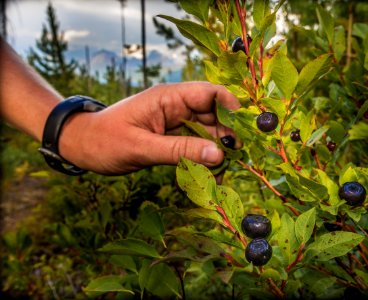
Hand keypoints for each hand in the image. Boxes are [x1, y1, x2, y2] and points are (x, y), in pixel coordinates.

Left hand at [58, 82, 239, 174]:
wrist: (81, 146)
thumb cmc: (104, 141)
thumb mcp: (141, 147)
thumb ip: (180, 150)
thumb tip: (219, 154)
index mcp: (168, 97)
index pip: (209, 92)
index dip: (230, 107)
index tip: (244, 130)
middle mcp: (175, 106)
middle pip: (213, 113)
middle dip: (227, 133)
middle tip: (237, 157)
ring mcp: (174, 122)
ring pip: (207, 131)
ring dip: (217, 149)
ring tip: (223, 170)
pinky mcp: (171, 136)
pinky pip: (195, 144)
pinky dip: (203, 157)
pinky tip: (209, 172)